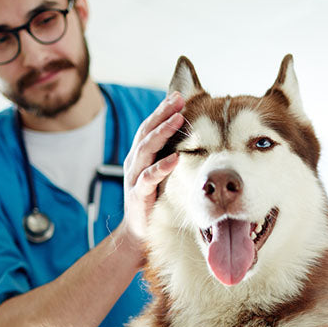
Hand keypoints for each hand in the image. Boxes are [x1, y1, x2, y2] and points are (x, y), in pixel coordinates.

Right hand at [119, 91, 184, 249]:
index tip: (180, 95)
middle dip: (163, 113)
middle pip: (147, 131)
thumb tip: (193, 134)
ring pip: (146, 149)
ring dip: (163, 133)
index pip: (151, 126)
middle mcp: (135, 162)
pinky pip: (150, 178)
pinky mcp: (139, 195)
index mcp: (141, 155)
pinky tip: (176, 158)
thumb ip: (170, 154)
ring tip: (178, 119)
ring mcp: (135, 178)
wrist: (139, 232)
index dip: (163, 110)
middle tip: (179, 98)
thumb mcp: (162, 173)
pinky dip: (162, 167)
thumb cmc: (155, 200)